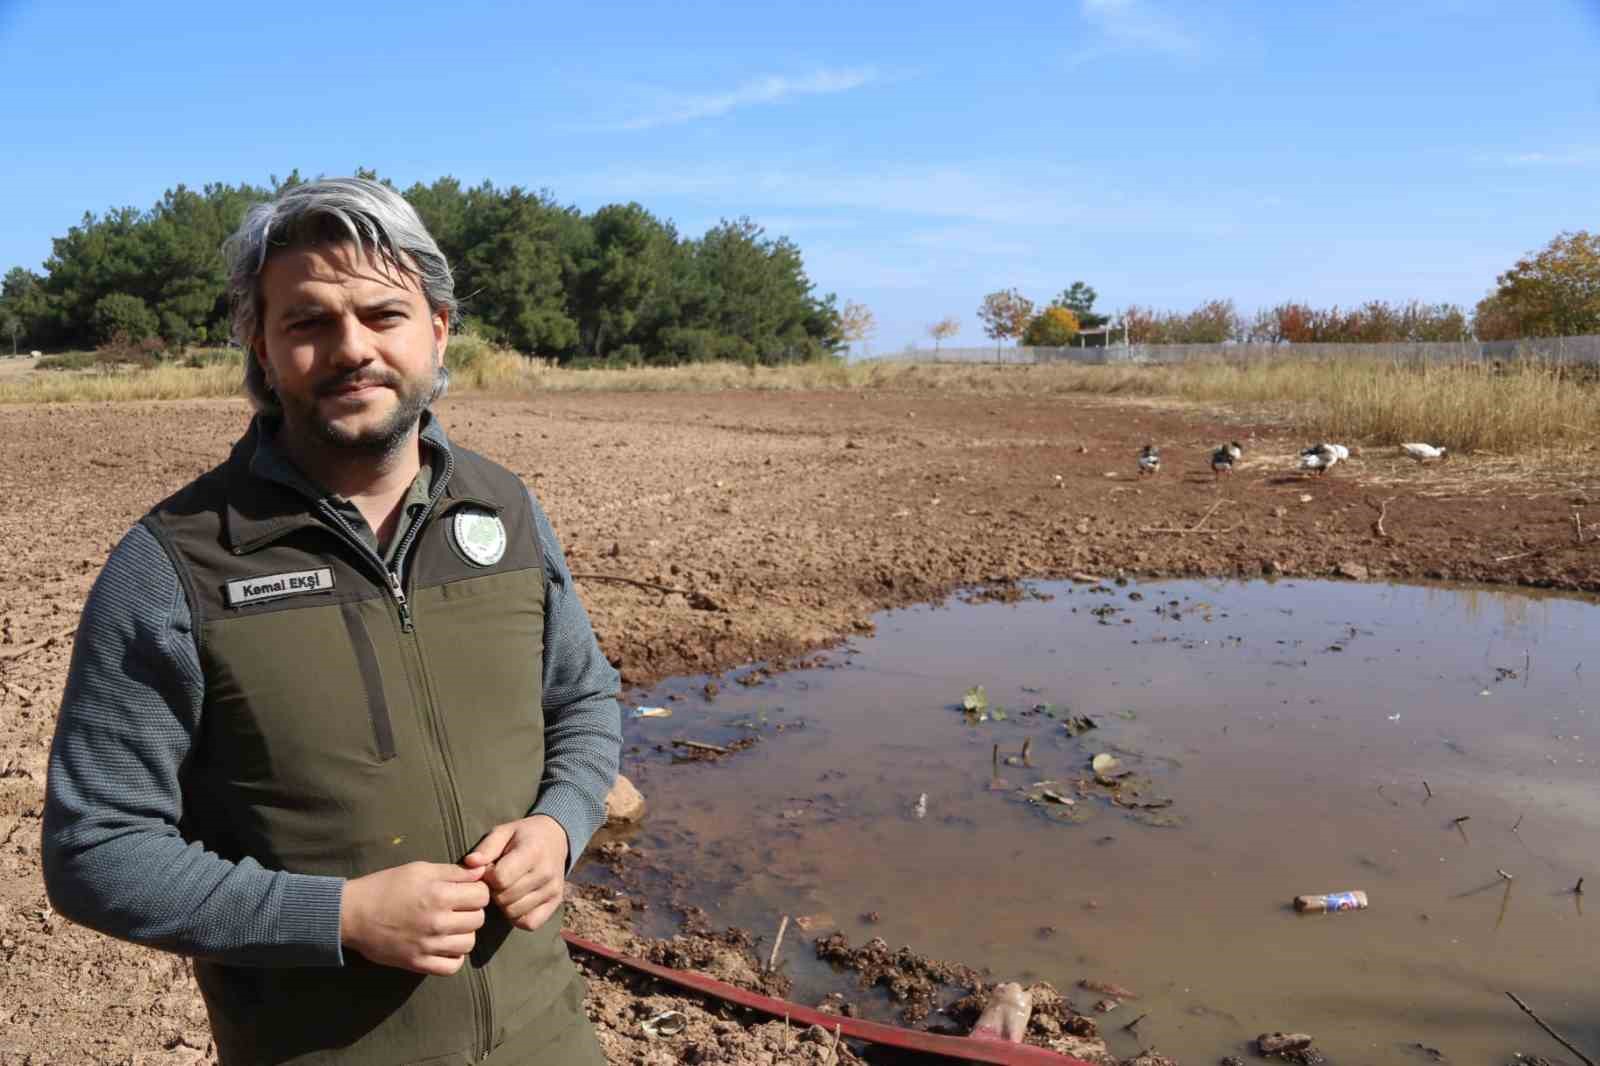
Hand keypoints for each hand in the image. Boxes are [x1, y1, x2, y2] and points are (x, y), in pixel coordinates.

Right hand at [339, 862, 488, 974]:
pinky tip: (444, 946)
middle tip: (456, 908)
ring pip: (469, 943)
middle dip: (471, 911)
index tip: (464, 891)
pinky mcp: (417, 963)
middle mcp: (437, 922)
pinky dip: (453, 957)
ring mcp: (428, 946)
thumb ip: (453, 872)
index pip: (481, 895)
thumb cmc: (385, 886)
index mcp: (439, 895)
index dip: (476, 890)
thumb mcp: (419, 870)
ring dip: (463, 933)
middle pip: (478, 919)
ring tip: (450, 926)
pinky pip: (452, 966)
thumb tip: (481, 872)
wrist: (352, 914)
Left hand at [463, 815, 567, 931]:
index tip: (489, 870)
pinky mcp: (555, 903)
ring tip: (506, 889)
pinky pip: (529, 923)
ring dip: (504, 905)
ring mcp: (552, 890)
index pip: (500, 878)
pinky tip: (516, 902)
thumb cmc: (523, 836)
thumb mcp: (503, 832)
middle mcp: (546, 872)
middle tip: (496, 881)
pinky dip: (518, 917)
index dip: (488, 877)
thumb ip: (486, 848)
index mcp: (532, 851)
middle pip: (505, 898)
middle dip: (494, 891)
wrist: (555, 838)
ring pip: (514, 912)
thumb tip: (470, 863)